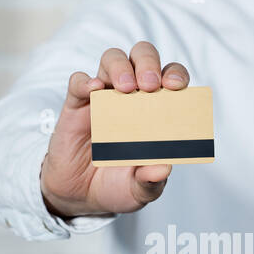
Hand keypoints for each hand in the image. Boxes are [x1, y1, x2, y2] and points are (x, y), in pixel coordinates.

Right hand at [39, 41, 189, 218]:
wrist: (79, 196)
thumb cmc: (116, 185)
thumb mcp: (138, 191)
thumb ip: (151, 181)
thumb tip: (163, 168)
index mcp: (156, 109)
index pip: (170, 78)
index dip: (176, 75)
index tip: (176, 87)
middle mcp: (131, 95)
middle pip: (142, 57)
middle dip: (149, 63)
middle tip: (150, 85)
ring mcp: (103, 97)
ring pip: (112, 59)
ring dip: (121, 67)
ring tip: (125, 88)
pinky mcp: (76, 105)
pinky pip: (78, 81)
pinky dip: (85, 81)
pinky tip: (94, 91)